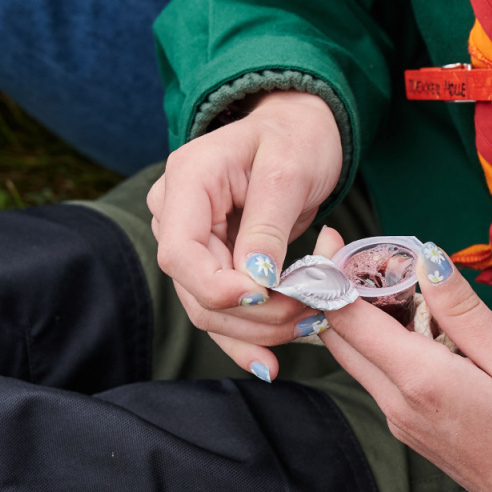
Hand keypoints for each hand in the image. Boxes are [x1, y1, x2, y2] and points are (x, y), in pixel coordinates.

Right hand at [147, 91, 342, 377]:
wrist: (297, 130)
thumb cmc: (295, 138)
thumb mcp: (289, 171)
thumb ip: (268, 226)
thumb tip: (256, 282)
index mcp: (187, 181)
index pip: (179, 252)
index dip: (218, 286)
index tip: (266, 296)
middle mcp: (176, 214)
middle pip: (196, 289)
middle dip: (254, 313)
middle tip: (314, 312)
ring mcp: (192, 241)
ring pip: (209, 309)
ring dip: (260, 328)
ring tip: (312, 323)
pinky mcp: (212, 262)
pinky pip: (222, 310)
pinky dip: (248, 337)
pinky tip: (269, 362)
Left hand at [320, 242, 491, 491]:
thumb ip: (464, 310)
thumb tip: (426, 259)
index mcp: (421, 382)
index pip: (349, 319)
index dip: (334, 274)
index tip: (337, 235)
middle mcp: (399, 405)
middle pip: (342, 338)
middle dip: (342, 290)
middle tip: (365, 250)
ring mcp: (404, 423)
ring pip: (359, 359)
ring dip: (363, 317)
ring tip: (397, 280)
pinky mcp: (415, 432)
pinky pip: (382, 378)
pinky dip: (385, 343)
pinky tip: (419, 324)